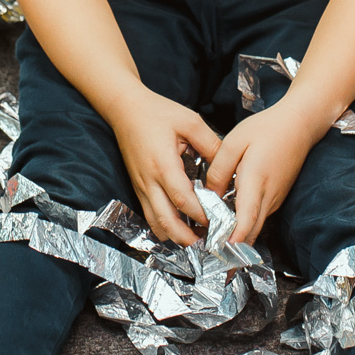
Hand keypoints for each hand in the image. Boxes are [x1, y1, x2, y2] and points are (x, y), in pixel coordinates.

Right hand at [108, 85, 222, 244]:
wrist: (125, 109)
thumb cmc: (158, 113)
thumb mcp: (190, 121)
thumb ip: (212, 144)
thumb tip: (230, 167)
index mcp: (164, 165)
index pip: (183, 199)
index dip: (201, 215)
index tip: (219, 221)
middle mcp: (149, 181)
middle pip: (166, 220)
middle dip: (186, 237)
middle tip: (207, 245)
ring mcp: (141, 186)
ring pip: (154, 222)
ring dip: (174, 236)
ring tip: (195, 241)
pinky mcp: (138, 187)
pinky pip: (149, 214)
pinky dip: (163, 226)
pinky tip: (179, 228)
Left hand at [204, 101, 330, 245]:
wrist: (299, 124)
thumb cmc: (267, 129)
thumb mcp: (235, 141)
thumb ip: (218, 169)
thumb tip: (209, 194)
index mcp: (256, 181)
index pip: (246, 218)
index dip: (235, 239)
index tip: (222, 254)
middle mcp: (269, 196)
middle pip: (251, 232)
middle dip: (234, 252)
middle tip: (213, 265)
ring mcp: (275, 198)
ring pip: (255, 227)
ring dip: (238, 240)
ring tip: (216, 250)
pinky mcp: (276, 197)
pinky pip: (259, 217)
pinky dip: (245, 227)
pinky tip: (229, 227)